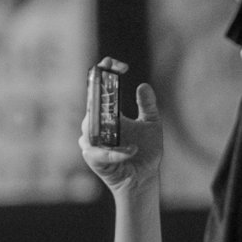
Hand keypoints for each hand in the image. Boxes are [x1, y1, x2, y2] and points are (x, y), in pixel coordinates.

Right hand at [80, 78, 162, 194]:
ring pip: (90, 127)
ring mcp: (93, 142)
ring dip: (108, 126)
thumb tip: (143, 85)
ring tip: (124, 124)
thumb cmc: (145, 151)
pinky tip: (131, 151)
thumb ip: (147, 105)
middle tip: (111, 76)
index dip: (103, 73)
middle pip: (90, 103)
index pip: (99, 89)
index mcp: (107, 114)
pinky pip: (99, 153)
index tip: (115, 63)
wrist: (144, 177)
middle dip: (99, 88)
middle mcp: (96, 125)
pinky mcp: (93, 159)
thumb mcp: (151, 124)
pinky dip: (115, 152)